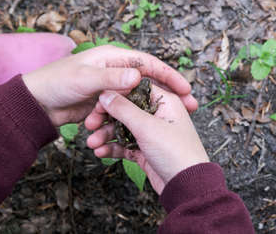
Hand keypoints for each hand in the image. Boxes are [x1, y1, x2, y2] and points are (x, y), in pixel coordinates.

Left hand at [22, 45, 197, 125]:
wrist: (36, 103)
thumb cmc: (56, 82)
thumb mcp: (84, 78)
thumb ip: (110, 78)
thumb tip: (138, 76)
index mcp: (114, 57)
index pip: (149, 64)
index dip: (170, 75)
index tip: (187, 89)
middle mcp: (116, 71)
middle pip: (150, 83)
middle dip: (168, 97)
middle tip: (189, 110)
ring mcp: (113, 89)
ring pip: (138, 101)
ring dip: (148, 113)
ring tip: (168, 125)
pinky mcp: (107, 105)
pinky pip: (124, 113)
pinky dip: (130, 121)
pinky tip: (141, 131)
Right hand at [86, 85, 208, 193]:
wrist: (187, 186)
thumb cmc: (175, 152)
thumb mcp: (147, 127)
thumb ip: (124, 109)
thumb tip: (106, 94)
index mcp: (165, 102)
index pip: (135, 89)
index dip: (115, 94)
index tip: (97, 102)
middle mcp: (158, 115)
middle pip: (126, 110)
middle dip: (106, 118)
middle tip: (89, 124)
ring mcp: (152, 133)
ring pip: (123, 128)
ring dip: (106, 135)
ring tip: (91, 143)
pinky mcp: (146, 150)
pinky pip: (125, 145)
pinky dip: (113, 148)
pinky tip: (100, 152)